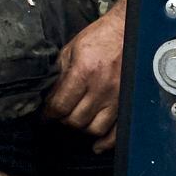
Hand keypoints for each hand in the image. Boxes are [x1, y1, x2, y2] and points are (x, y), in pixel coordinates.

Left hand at [44, 0, 127, 153]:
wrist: (130, 30)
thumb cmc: (101, 37)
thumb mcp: (73, 48)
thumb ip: (60, 72)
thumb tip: (49, 95)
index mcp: (84, 71)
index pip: (60, 105)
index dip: (48, 114)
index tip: (45, 116)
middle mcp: (102, 87)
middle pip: (76, 120)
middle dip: (64, 120)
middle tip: (60, 116)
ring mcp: (118, 97)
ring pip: (95, 128)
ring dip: (82, 128)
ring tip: (77, 121)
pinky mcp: (129, 102)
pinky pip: (118, 131)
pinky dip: (106, 143)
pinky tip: (97, 145)